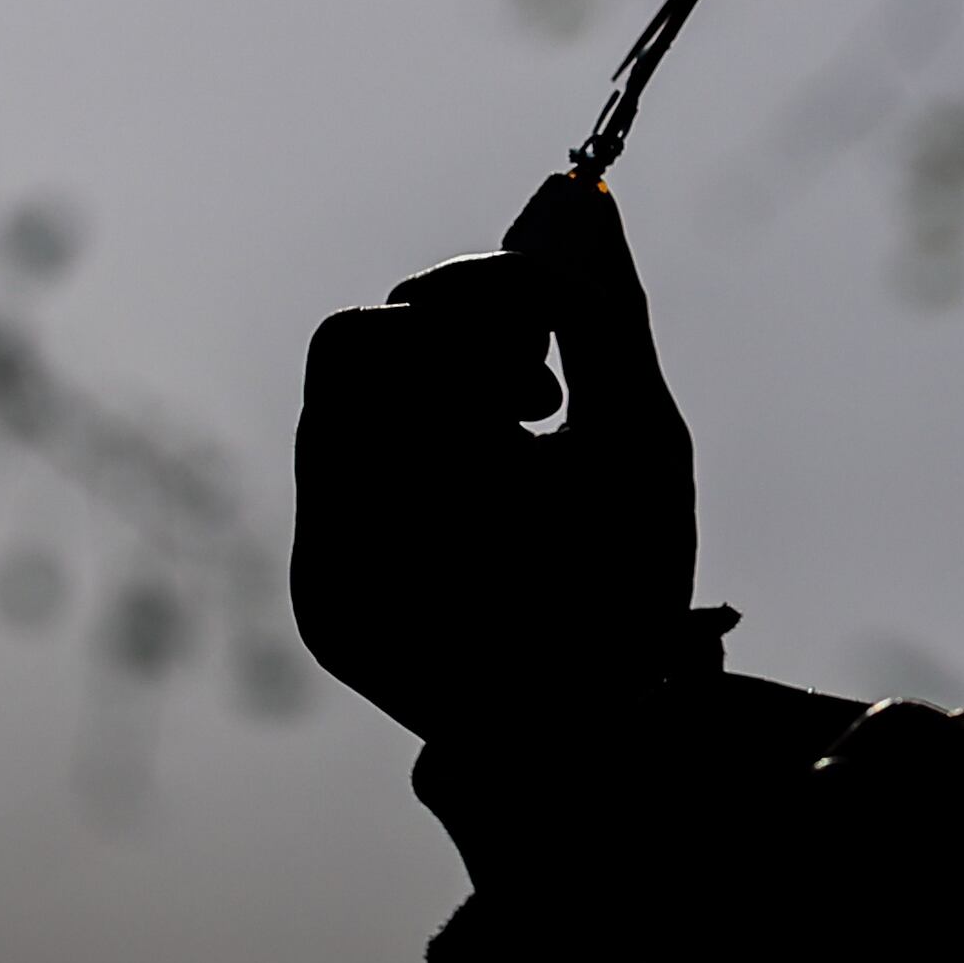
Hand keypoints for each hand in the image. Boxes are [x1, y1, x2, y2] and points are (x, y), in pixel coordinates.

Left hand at [292, 172, 700, 751]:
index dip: (474, 304)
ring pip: (342, 416)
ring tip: (519, 457)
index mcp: (418, 494)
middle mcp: (339, 534)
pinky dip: (412, 468)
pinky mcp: (324, 608)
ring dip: (431, 402)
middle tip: (533, 400)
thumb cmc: (635, 599)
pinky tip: (489, 513)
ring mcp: (320, 577)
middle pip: (352, 354)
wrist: (601, 765)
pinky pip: (344, 486)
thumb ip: (604, 309)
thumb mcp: (643, 440)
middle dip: (447, 345)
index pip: (394, 327)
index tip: (547, 349)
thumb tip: (581, 197)